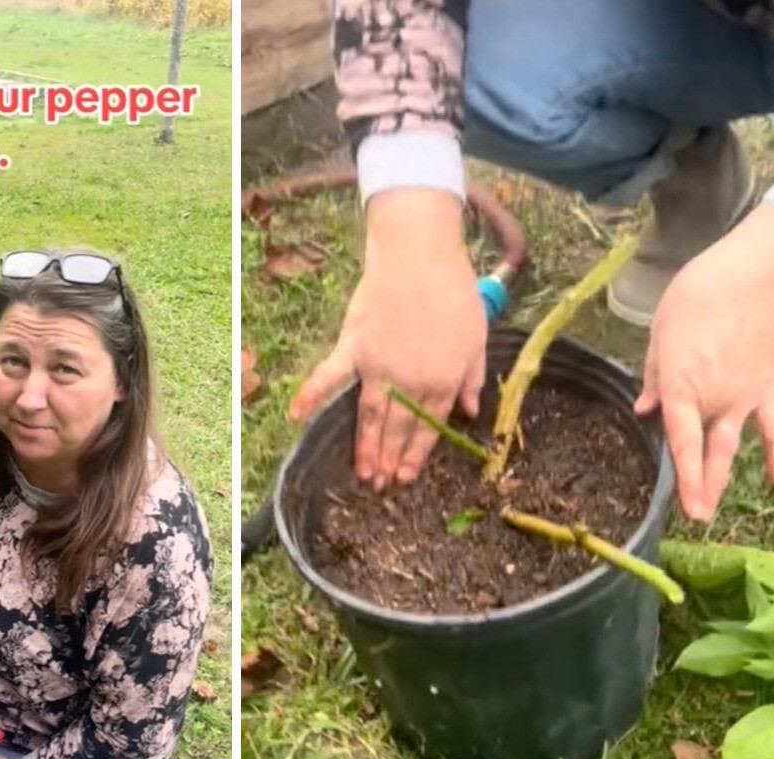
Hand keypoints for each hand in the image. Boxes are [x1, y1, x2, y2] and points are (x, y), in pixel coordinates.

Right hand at [287, 188, 486, 488]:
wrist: (420, 257)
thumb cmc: (454, 293)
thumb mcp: (477, 339)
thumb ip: (472, 379)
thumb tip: (469, 412)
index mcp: (442, 382)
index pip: (428, 427)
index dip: (418, 454)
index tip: (408, 476)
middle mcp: (410, 383)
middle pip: (399, 429)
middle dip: (392, 460)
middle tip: (383, 486)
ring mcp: (379, 368)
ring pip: (372, 417)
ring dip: (366, 448)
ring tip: (363, 473)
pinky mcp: (354, 348)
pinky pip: (329, 376)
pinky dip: (311, 395)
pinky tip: (296, 416)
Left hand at [636, 204, 773, 520]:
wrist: (752, 276)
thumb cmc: (697, 297)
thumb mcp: (660, 333)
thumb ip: (653, 376)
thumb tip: (645, 410)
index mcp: (683, 384)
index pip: (682, 438)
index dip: (683, 474)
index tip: (683, 505)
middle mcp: (715, 399)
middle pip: (705, 450)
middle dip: (699, 486)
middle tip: (694, 518)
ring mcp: (743, 397)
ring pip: (731, 446)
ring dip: (721, 479)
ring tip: (710, 512)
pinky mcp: (764, 388)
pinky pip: (772, 426)